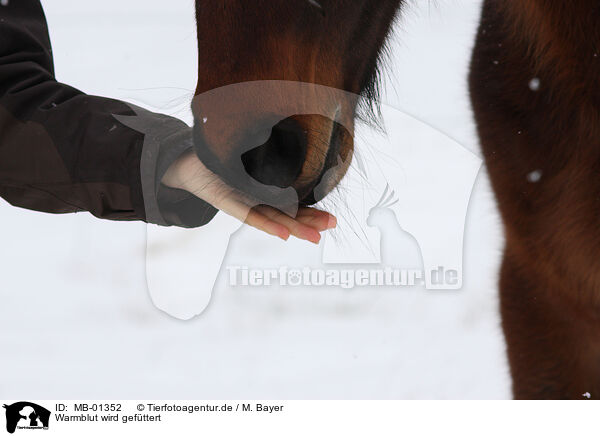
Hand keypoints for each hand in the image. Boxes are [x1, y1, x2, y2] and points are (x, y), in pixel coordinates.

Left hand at [161, 151, 336, 242]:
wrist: (186, 161)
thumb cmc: (220, 155)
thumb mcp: (251, 148)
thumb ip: (271, 149)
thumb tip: (299, 131)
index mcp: (265, 188)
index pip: (294, 201)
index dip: (313, 209)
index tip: (331, 217)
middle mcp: (257, 198)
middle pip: (288, 212)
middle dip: (311, 221)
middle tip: (332, 226)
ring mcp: (243, 201)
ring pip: (273, 217)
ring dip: (294, 228)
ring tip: (314, 237)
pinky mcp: (227, 202)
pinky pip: (249, 214)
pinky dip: (266, 225)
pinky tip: (283, 234)